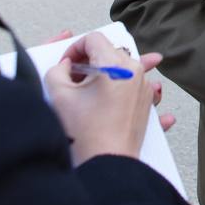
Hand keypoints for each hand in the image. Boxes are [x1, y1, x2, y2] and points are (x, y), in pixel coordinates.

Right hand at [44, 32, 166, 164]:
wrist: (106, 165)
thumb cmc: (85, 135)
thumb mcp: (59, 96)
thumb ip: (57, 71)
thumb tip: (66, 65)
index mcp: (115, 65)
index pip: (94, 38)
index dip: (75, 48)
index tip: (67, 64)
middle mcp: (135, 72)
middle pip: (109, 52)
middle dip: (90, 61)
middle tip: (74, 78)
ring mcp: (144, 88)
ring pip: (124, 67)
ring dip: (106, 73)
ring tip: (89, 89)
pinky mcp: (146, 104)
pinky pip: (138, 86)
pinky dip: (125, 87)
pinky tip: (114, 95)